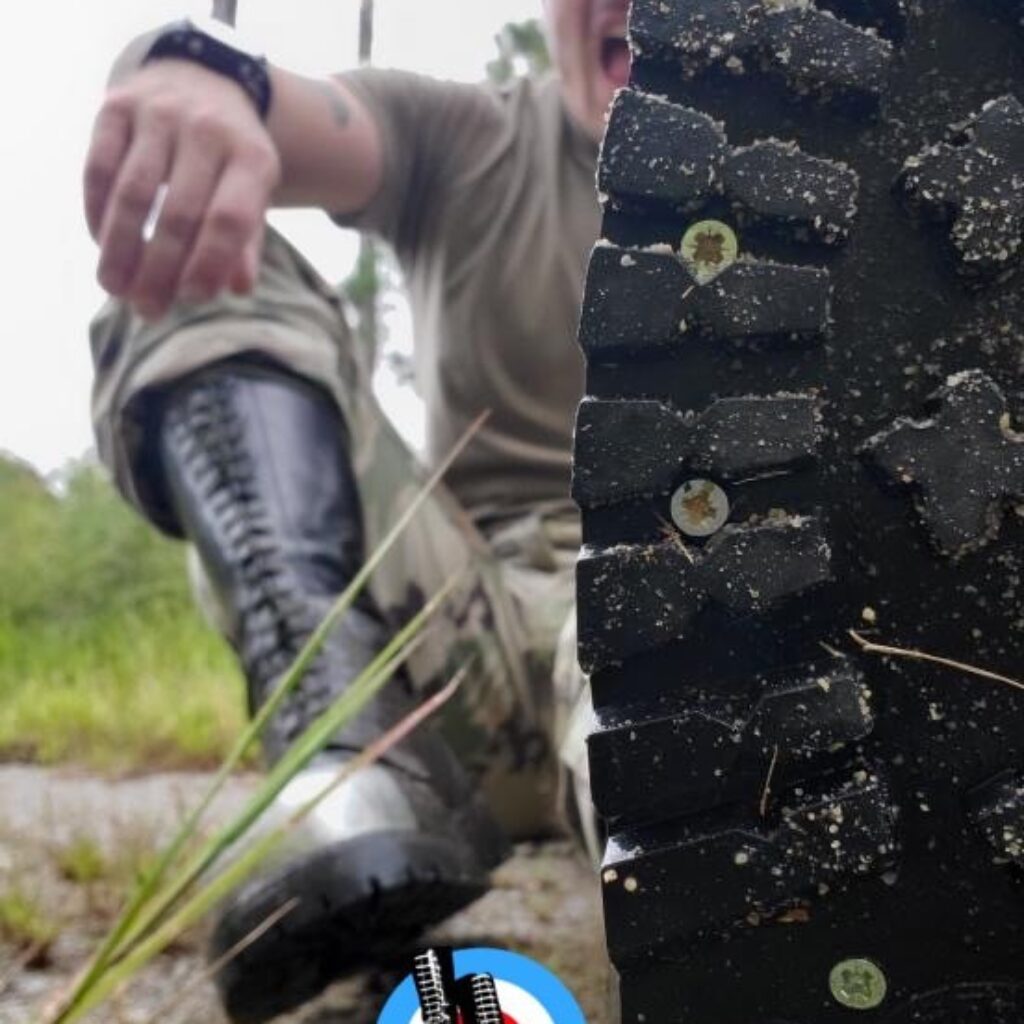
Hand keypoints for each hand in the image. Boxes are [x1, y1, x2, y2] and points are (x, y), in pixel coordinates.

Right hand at [84, 58, 280, 320]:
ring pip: (133, 194)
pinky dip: (97, 211)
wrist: (202, 79)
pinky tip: (101, 244)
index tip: (191, 299)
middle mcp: (208, 131)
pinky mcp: (117, 106)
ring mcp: (160, 114)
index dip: (208, 265)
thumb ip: (246, 242)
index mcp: (253, 158)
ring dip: (121, 249)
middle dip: (160, 270)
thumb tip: (238, 288)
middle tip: (148, 310)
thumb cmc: (230, 158)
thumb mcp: (253, 193)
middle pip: (178, 214)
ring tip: (116, 288)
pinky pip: (100, 168)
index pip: (229, 220)